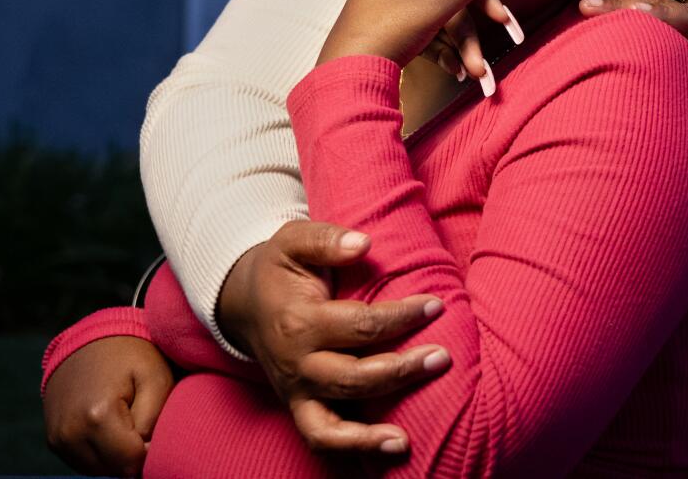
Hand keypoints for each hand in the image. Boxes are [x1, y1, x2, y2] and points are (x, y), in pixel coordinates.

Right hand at [43, 335, 171, 476]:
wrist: (89, 340)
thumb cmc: (130, 355)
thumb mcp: (155, 377)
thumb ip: (156, 421)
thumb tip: (149, 453)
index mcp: (97, 417)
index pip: (132, 462)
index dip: (152, 451)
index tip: (159, 428)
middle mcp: (70, 433)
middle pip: (115, 470)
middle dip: (135, 454)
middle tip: (144, 422)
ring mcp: (58, 439)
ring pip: (100, 470)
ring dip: (118, 455)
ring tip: (127, 420)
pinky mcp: (53, 441)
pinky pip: (86, 462)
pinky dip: (103, 453)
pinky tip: (112, 426)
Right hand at [217, 220, 450, 456]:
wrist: (245, 301)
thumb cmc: (281, 269)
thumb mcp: (294, 240)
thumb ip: (327, 239)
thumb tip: (363, 243)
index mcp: (299, 322)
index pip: (360, 325)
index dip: (401, 317)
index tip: (435, 305)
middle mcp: (297, 364)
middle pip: (352, 377)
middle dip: (400, 370)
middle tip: (442, 357)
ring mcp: (296, 391)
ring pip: (331, 423)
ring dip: (370, 433)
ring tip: (406, 438)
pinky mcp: (298, 406)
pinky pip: (321, 438)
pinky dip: (352, 448)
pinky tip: (391, 447)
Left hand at [318, 0, 523, 76]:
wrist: (346, 78)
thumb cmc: (386, 32)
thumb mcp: (435, 6)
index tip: (504, 21)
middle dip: (471, 34)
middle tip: (492, 53)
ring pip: (443, 19)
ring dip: (461, 48)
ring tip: (475, 74)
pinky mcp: (395, 23)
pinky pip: (429, 31)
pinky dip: (444, 51)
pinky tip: (456, 71)